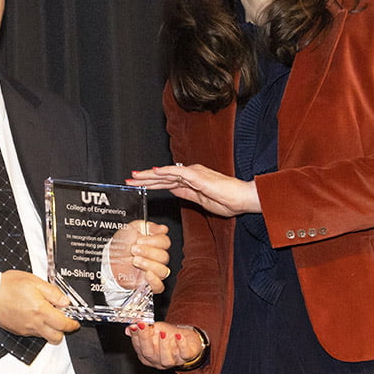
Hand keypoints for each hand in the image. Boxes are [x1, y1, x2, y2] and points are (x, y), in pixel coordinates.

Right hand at [0, 270, 79, 344]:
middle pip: (56, 338)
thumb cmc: (8, 286)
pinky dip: (38, 327)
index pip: (64, 325)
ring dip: (50, 329)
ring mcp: (26, 329)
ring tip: (46, 315)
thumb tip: (65, 301)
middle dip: (62, 331)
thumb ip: (52, 292)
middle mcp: (34, 323)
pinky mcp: (19, 331)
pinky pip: (33, 333)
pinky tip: (33, 315)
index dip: (72, 324)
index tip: (74, 321)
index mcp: (41, 311)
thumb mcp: (34, 281)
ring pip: (45, 336)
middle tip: (61, 319)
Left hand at [108, 220, 170, 293]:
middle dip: (148, 252)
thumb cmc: (120, 244)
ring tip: (134, 260)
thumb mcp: (131, 228)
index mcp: (155, 244)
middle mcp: (156, 258)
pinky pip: (159, 286)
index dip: (154, 241)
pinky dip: (155, 281)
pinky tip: (147, 274)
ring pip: (163, 271)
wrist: (108, 259)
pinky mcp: (148, 283)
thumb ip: (147, 226)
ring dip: (148, 264)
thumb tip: (163, 229)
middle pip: (164, 257)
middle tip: (133, 250)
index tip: (140, 240)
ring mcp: (153, 271)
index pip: (166, 242)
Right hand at [125, 322, 205, 369]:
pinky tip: (178, 336)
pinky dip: (181, 345)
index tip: (135, 325)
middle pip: (149, 353)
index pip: (138, 347)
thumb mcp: (153, 330)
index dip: (135, 336)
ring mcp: (172, 361)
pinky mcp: (185, 357)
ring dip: (163, 345)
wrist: (186, 339)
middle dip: (145, 339)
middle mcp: (158, 361)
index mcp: (147, 355)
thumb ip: (142, 330)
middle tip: (143, 326)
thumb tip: (129, 328)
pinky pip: (183, 354)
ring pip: (165, 359)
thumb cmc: (168, 336)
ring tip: (162, 333)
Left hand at [128, 163, 259, 216]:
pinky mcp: (198, 176)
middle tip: (129, 179)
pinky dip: (165, 172)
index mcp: (192, 181)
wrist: (244, 199)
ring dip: (149, 175)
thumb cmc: (229, 201)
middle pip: (163, 176)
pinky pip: (178, 173)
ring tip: (135, 176)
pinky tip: (154, 172)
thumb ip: (187, 195)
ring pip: (166, 173)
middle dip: (145, 178)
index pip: (167, 181)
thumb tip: (173, 191)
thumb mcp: (201, 201)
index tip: (138, 184)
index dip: (152, 183)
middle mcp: (191, 174)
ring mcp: (194, 174)